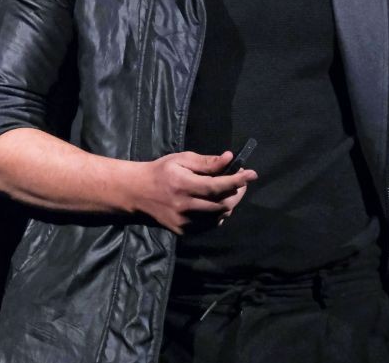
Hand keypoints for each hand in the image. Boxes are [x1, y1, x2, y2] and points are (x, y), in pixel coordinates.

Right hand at [129, 151, 256, 233]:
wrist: (137, 193)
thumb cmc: (161, 171)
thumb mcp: (181, 159)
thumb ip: (206, 162)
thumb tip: (229, 158)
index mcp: (184, 185)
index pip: (217, 186)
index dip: (238, 180)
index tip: (252, 174)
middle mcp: (185, 206)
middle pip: (222, 204)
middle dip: (237, 192)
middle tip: (241, 182)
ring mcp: (184, 222)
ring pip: (218, 217)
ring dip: (229, 204)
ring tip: (229, 192)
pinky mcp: (182, 231)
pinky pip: (209, 225)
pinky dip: (218, 215)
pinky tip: (216, 204)